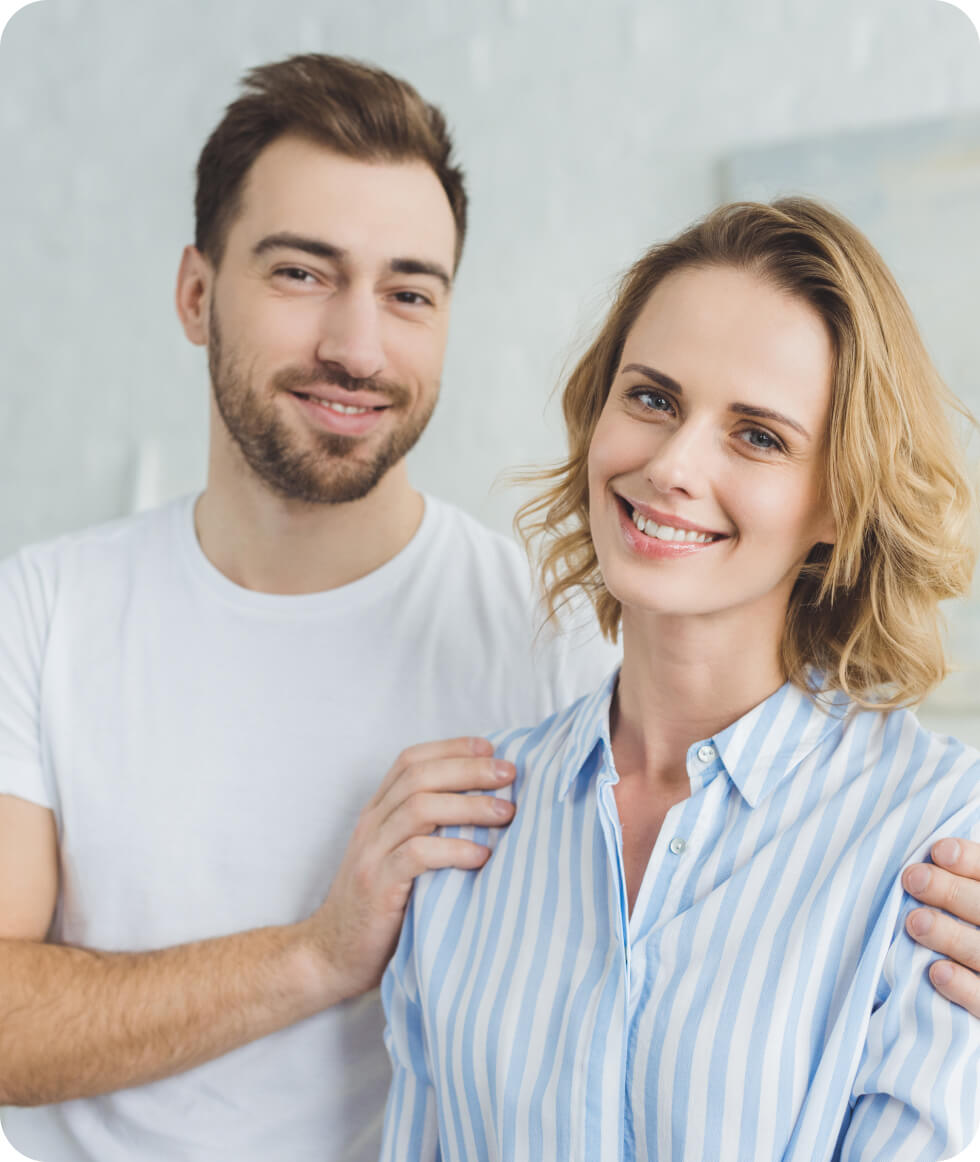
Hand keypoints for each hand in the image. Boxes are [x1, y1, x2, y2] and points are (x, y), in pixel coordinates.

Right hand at [298, 737, 515, 1003]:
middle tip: (509, 774)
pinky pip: (416, 855)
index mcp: (378, 811)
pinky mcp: (377, 886)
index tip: (491, 749)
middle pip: (420, 777)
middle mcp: (372, 824)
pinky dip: (453, 850)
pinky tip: (481, 856)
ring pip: (418, 808)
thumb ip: (429, 831)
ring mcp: (371, 853)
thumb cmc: (380, 906)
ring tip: (506, 813)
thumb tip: (489, 808)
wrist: (331, 955)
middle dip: (468, 770)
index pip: (411, 761)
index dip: (451, 748)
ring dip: (468, 805)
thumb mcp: (400, 857)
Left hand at [903, 838, 979, 1017]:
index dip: (972, 862)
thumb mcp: (971, 900)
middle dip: (953, 893)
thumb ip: (963, 882)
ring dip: (952, 937)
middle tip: (913, 879)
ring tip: (915, 921)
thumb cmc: (967, 924)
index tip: (938, 851)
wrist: (976, 972)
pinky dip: (963, 988)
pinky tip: (937, 972)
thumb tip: (933, 852)